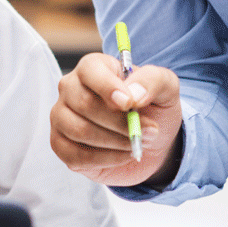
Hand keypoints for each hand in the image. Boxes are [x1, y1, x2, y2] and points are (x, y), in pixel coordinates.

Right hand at [49, 52, 182, 186]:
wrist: (150, 142)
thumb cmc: (153, 108)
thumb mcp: (166, 88)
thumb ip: (152, 81)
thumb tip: (133, 94)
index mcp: (93, 67)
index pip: (90, 71)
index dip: (109, 88)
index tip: (130, 104)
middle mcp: (70, 88)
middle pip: (84, 104)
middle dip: (120, 123)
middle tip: (150, 131)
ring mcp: (61, 116)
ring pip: (80, 130)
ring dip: (115, 142)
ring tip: (137, 143)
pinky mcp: (60, 144)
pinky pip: (75, 155)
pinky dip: (105, 159)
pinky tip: (121, 155)